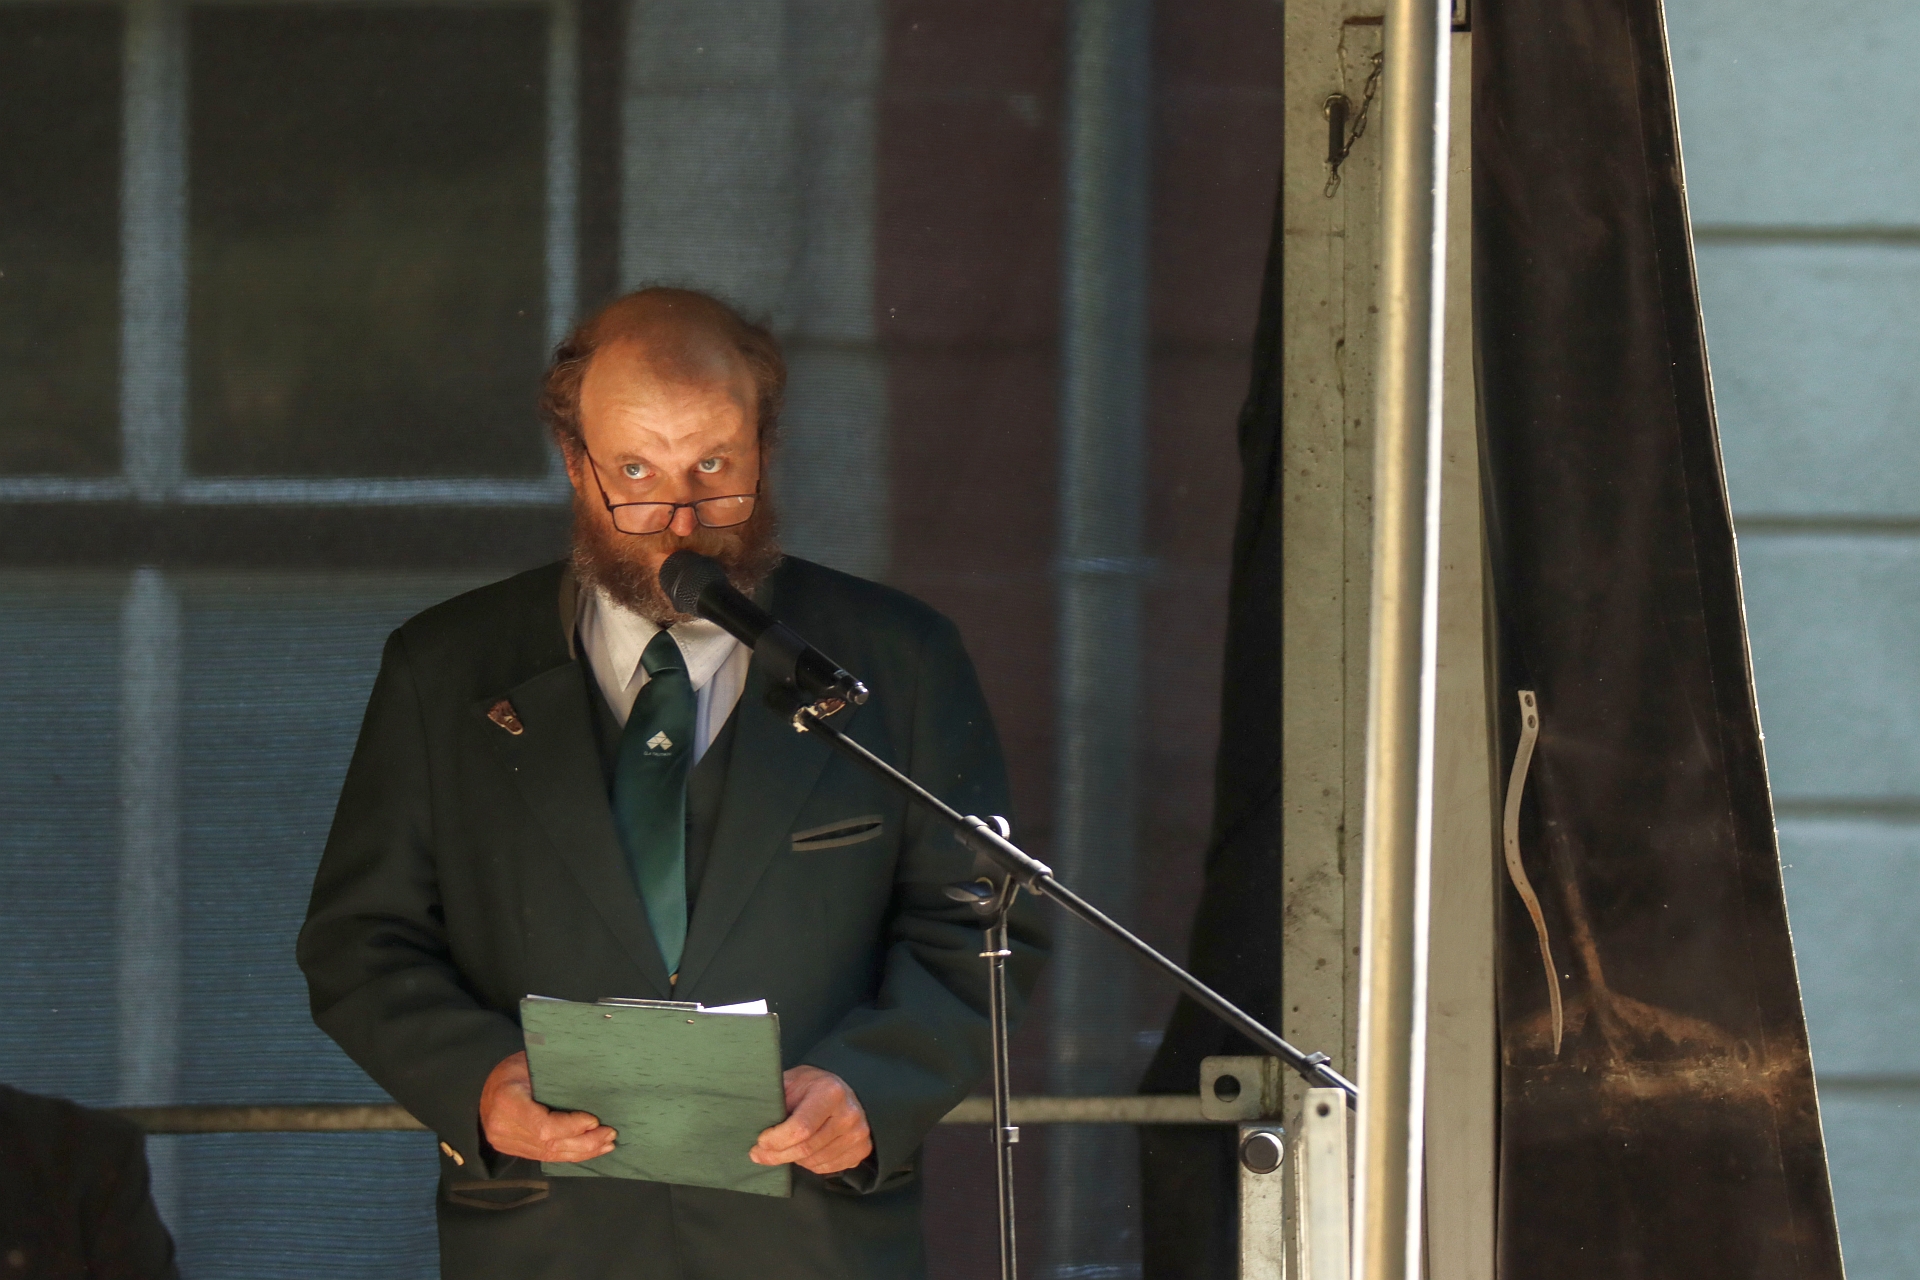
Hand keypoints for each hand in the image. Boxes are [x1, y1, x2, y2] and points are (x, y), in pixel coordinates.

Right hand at [479, 1051, 615, 1162]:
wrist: (482, 1088)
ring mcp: (506, 1143)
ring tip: (606, 1144)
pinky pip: (545, 1156)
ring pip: (550, 1154)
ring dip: (582, 1151)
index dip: (572, 1127)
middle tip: (610, 1134)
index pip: (544, 1126)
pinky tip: (589, 1150)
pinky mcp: (512, 1151)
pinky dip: (569, 1153)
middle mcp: (503, 1128)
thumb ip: (553, 1076)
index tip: (594, 1120)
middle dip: (585, 1142)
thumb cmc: (511, 1069)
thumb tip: (592, 1081)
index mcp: (507, 1102)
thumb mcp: (529, 1062)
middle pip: (550, 1144)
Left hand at [749, 1066, 872, 1174]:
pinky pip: (828, 1168)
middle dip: (777, 1155)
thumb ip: (775, 1099)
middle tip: (759, 1154)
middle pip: (806, 1149)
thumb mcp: (792, 1081)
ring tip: (785, 1148)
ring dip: (793, 1160)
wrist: (844, 1090)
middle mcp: (849, 1114)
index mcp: (830, 1092)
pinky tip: (805, 1151)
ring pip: (815, 1162)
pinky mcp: (862, 1150)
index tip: (759, 1142)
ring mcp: (859, 1134)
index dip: (776, 1140)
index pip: (800, 1128)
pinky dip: (810, 1165)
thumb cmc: (812, 1087)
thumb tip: (746, 1119)